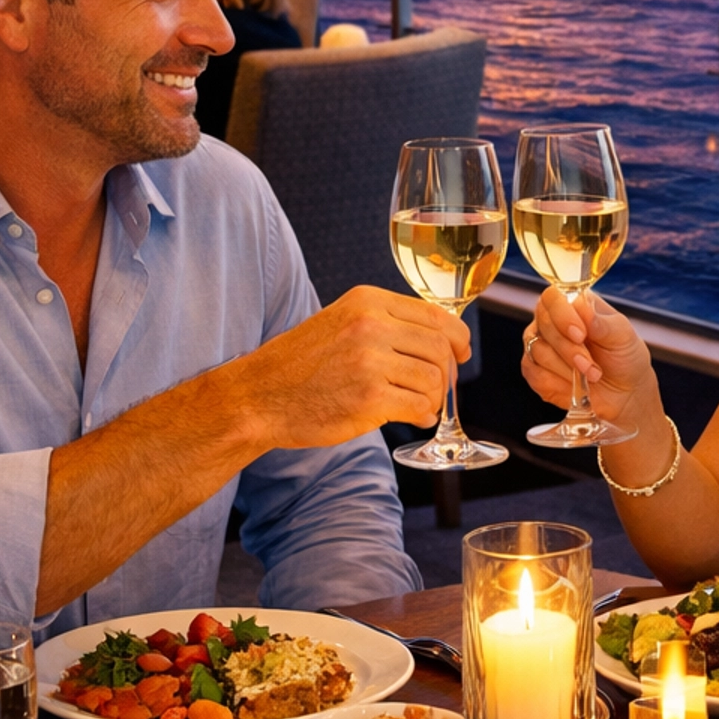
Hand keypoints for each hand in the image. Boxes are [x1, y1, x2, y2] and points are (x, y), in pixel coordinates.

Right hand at [248, 287, 465, 447]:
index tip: (460, 353)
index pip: (435, 314)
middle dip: (446, 372)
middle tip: (435, 388)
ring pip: (434, 378)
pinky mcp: (369, 397)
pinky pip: (420, 405)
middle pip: (440, 347)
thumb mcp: (341, 323)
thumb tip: (442, 342)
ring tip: (418, 404)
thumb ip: (386, 325)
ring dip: (433, 396)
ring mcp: (370, 361)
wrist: (258, 396)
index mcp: (367, 301)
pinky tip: (413, 416)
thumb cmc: (301, 365)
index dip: (457, 338)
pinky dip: (424, 414)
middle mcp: (370, 325)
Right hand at [522, 288, 651, 431]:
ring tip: (592, 375)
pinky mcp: (535, 371)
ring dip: (567, 368)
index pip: (553, 297)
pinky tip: (575, 384)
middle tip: (590, 364)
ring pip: (538, 351)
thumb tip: (581, 308)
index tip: (581, 334)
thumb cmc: (624, 357)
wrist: (625, 392)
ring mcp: (541, 345)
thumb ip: (601, 322)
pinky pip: (536, 374)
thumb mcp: (622, 336)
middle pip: (544, 324)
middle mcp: (552, 321)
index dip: (562, 314)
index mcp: (573, 304)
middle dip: (569, 349)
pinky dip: (559, 383)